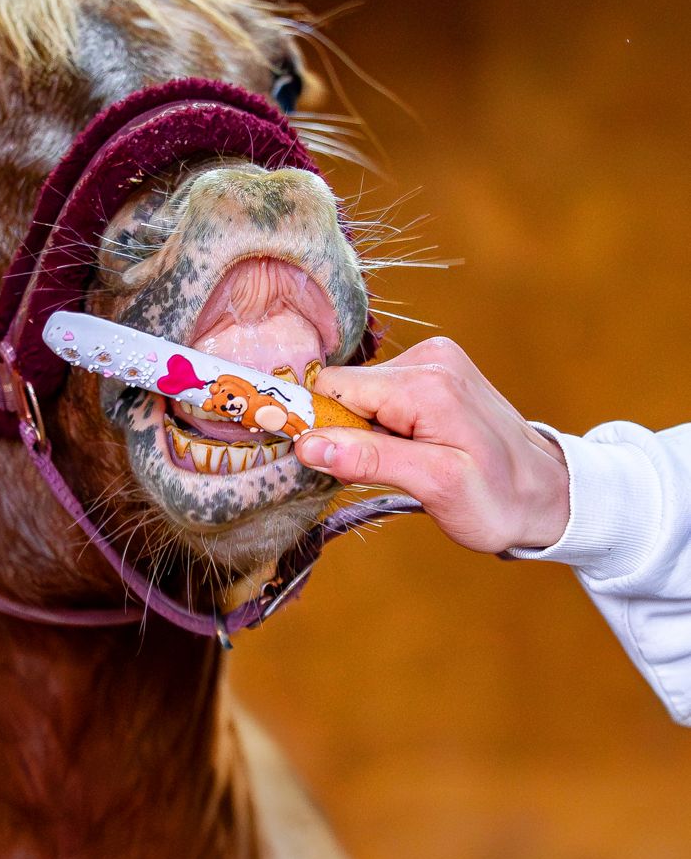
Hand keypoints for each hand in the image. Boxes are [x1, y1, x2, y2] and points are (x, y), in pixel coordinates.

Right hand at [297, 337, 570, 553]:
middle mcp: (429, 358)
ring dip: (371, 429)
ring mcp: (436, 359)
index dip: (325, 428)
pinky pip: (384, 391)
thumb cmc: (500, 500)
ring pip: (362, 391)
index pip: (333, 389)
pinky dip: (389, 421)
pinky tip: (419, 444)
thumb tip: (309, 444)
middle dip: (350, 430)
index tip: (341, 465)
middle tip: (390, 468)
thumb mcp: (435, 487)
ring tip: (412, 459)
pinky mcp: (438, 369)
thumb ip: (371, 460)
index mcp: (425, 383)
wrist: (550, 494)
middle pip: (346, 388)